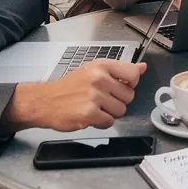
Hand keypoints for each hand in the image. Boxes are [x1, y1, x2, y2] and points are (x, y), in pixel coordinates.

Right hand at [6, 59, 147, 133]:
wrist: (45, 101)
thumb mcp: (93, 71)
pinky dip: (101, 123)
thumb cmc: (69, 87)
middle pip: (129, 96)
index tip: (123, 85)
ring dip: (109, 113)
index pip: (133, 73)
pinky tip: (90, 116)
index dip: (131, 83)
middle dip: (118, 100)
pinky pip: (109, 122)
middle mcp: (99, 79)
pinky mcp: (89, 113)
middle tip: (102, 99)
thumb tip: (142, 67)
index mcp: (101, 66)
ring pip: (121, 110)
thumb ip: (119, 70)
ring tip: (94, 107)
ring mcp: (94, 96)